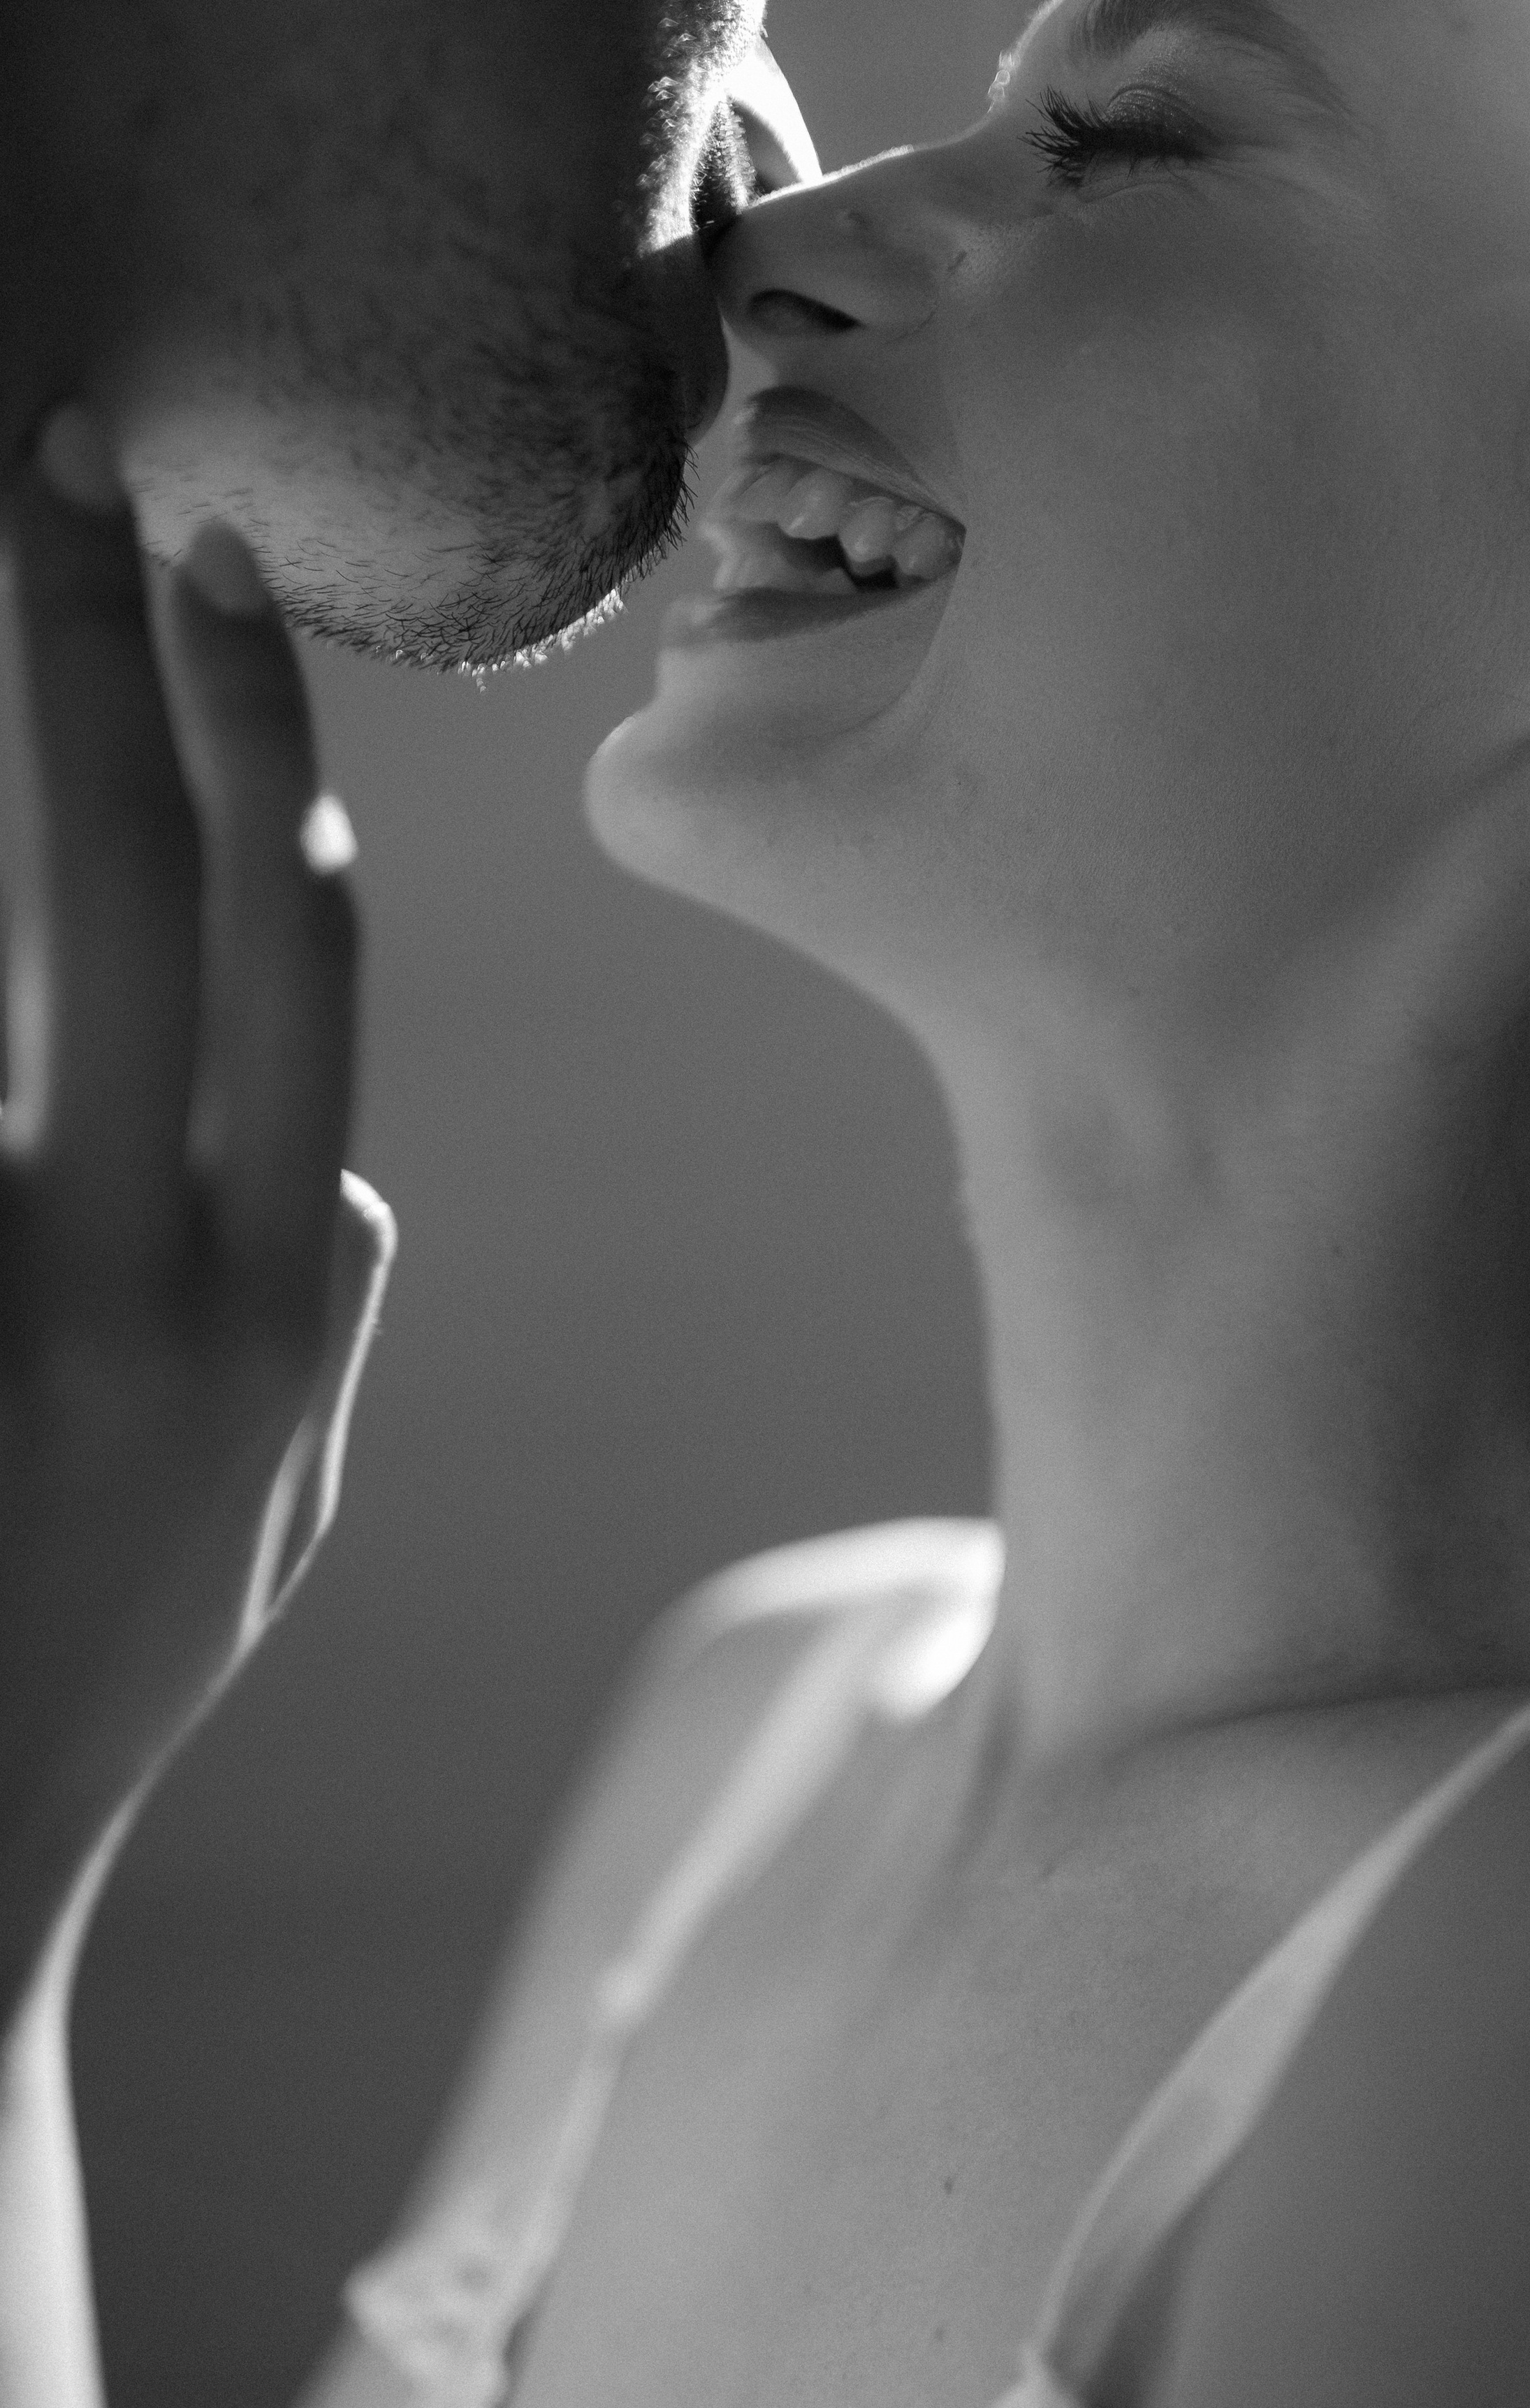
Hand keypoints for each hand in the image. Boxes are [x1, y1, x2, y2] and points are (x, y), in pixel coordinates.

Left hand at [0, 411, 392, 2005]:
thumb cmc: (87, 1681)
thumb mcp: (270, 1524)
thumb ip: (317, 1341)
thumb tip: (348, 1188)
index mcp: (271, 1306)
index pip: (298, 957)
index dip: (261, 742)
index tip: (213, 574)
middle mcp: (148, 1279)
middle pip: (134, 891)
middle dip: (95, 652)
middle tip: (56, 458)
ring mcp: (1, 1302)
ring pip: (2, 976)